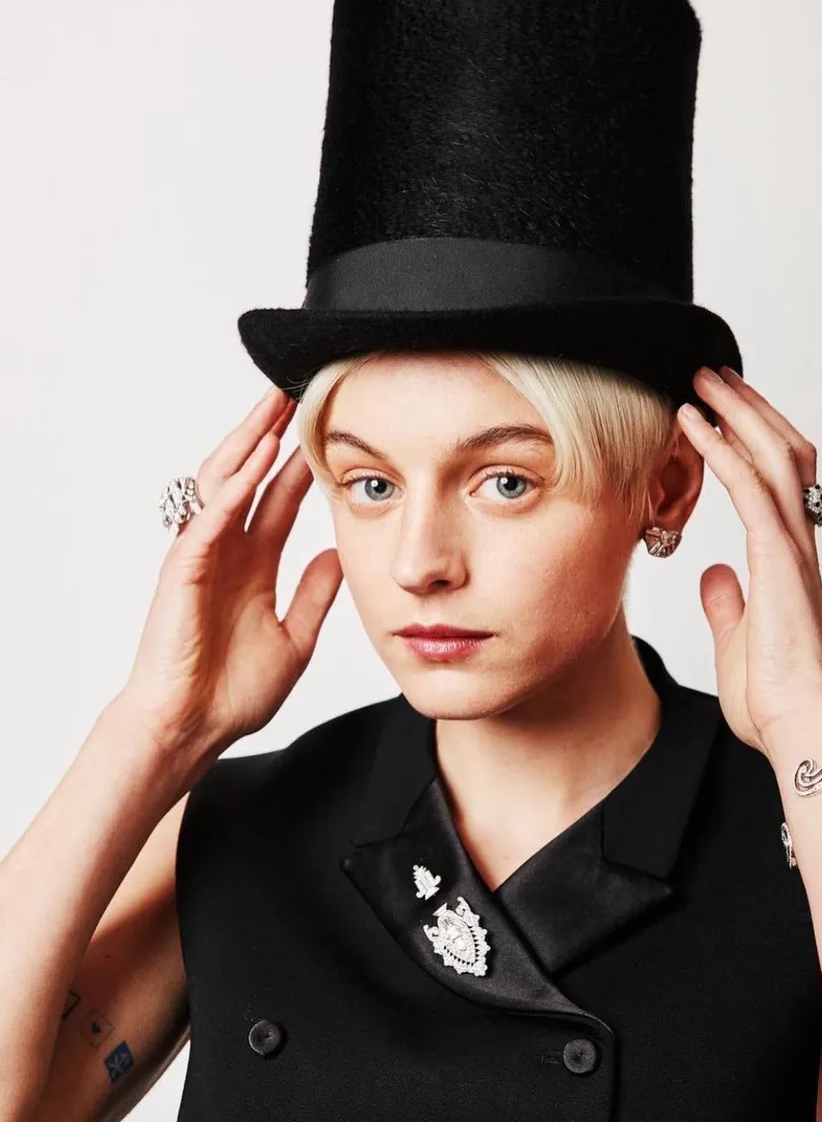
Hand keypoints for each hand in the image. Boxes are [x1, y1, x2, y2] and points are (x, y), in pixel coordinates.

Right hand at [119, 386, 342, 762]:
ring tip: (272, 407)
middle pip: (248, 477)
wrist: (193, 728)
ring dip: (247, 444)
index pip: (279, 500)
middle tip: (294, 393)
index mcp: (253, 564)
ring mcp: (202, 556)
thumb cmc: (232, 692)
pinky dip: (231, 489)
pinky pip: (208, 519)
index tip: (325, 430)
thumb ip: (314, 595)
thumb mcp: (295, 638)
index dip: (299, 465)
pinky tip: (255, 462)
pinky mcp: (183, 570)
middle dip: (269, 434)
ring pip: (222, 484)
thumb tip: (338, 555)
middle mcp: (227, 551)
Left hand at [675, 366, 821, 754]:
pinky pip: (748, 486)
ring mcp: (792, 548)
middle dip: (749, 408)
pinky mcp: (777, 560)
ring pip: (772, 455)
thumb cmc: (773, 697)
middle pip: (783, 451)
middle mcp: (797, 543)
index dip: (755, 437)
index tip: (724, 409)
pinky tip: (691, 421)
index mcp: (788, 559)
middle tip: (714, 375)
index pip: (779, 478)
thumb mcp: (738, 637)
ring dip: (736, 410)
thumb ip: (727, 601)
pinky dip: (721, 446)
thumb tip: (713, 574)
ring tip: (702, 379)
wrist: (796, 728)